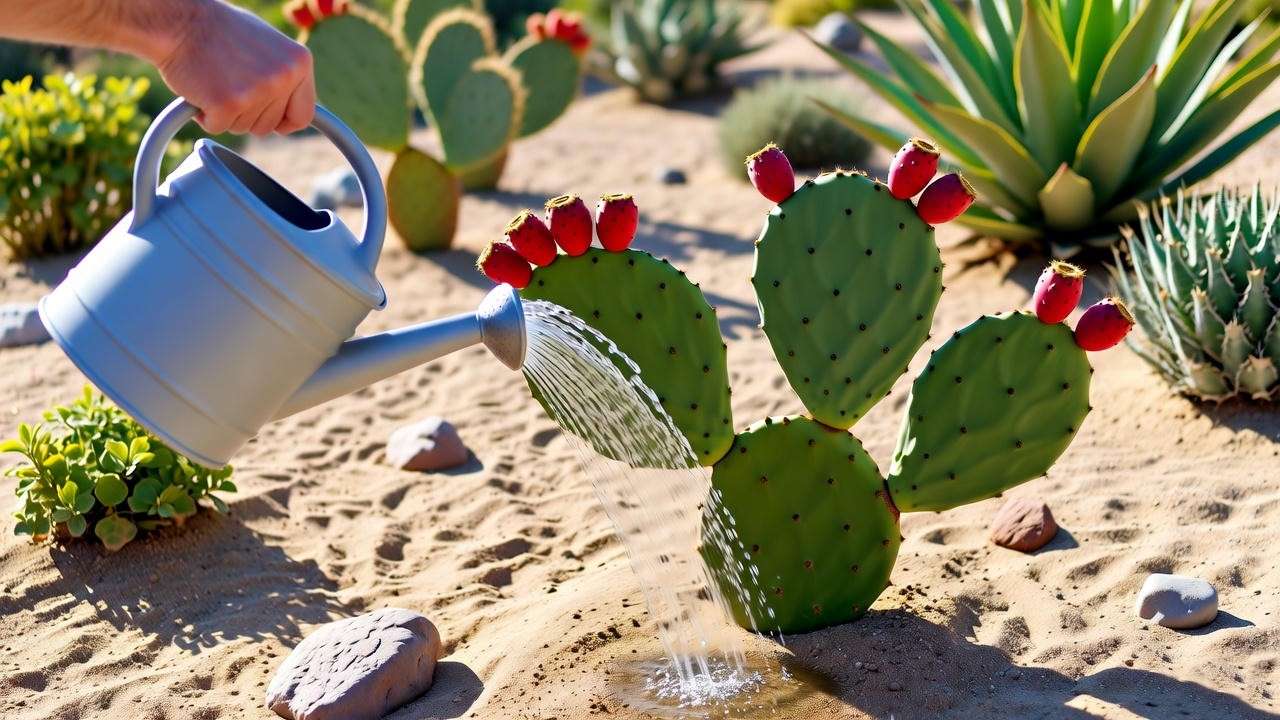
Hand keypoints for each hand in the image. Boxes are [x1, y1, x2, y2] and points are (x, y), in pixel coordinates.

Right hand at [153, 0, 314, 135]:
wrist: (178, 20)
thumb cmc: (218, 29)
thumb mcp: (267, 45)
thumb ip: (284, 74)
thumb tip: (294, 102)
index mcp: (299, 62)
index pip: (303, 114)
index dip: (284, 122)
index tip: (272, 123)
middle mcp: (284, 77)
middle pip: (270, 125)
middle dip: (248, 114)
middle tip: (228, 85)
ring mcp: (257, 91)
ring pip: (244, 128)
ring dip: (227, 114)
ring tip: (214, 80)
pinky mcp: (228, 104)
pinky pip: (219, 127)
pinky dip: (206, 115)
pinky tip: (200, 89)